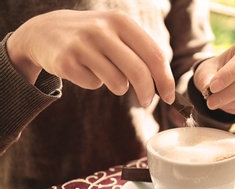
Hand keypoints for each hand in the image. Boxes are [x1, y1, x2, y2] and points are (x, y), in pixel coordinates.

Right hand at [6, 10, 174, 105]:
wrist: (44, 31)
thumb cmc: (92, 37)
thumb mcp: (117, 33)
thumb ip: (141, 53)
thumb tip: (165, 85)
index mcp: (121, 21)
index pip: (155, 55)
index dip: (166, 80)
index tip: (170, 97)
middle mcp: (102, 29)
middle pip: (139, 72)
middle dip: (148, 93)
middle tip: (146, 102)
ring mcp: (82, 44)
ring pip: (118, 83)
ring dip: (118, 86)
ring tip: (106, 74)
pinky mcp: (65, 61)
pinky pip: (93, 84)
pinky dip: (94, 83)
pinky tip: (84, 69)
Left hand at [193, 40, 234, 114]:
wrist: (220, 85)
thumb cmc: (213, 73)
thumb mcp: (205, 72)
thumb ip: (206, 79)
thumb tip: (208, 90)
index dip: (230, 74)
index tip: (212, 87)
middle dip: (230, 93)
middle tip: (211, 102)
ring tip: (217, 103)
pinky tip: (228, 106)